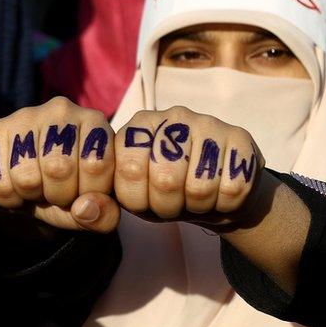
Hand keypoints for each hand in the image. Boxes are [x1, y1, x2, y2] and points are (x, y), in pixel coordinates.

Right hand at [0, 97, 121, 232]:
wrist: (26, 185)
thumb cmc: (67, 192)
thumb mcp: (90, 208)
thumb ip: (103, 215)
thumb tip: (86, 210)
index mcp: (95, 123)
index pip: (97, 164)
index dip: (88, 194)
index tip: (80, 193)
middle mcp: (61, 111)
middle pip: (60, 169)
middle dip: (57, 196)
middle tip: (54, 193)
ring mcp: (26, 117)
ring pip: (27, 178)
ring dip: (30, 197)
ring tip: (34, 188)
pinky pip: (0, 182)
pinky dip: (8, 198)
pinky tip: (14, 186)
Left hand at [113, 106, 265, 225]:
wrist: (217, 192)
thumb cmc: (166, 194)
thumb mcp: (133, 197)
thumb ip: (106, 202)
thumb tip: (85, 210)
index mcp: (138, 127)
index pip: (128, 171)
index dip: (139, 200)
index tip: (147, 200)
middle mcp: (172, 116)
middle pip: (165, 180)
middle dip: (169, 206)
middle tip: (175, 203)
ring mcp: (208, 122)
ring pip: (200, 187)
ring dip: (198, 207)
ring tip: (196, 197)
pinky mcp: (240, 138)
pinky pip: (232, 188)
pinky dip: (225, 205)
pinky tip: (221, 193)